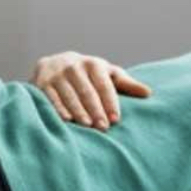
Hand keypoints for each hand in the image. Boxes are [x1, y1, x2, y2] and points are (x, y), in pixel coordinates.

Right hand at [32, 52, 151, 130]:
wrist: (53, 63)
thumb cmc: (87, 74)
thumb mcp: (106, 74)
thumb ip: (126, 84)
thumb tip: (148, 94)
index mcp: (93, 64)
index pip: (103, 85)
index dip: (110, 102)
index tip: (115, 119)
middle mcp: (73, 66)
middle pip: (87, 91)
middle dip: (95, 110)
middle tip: (103, 127)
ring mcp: (56, 74)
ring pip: (69, 95)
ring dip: (79, 111)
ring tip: (87, 126)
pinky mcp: (41, 82)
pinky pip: (51, 98)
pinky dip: (59, 109)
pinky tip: (67, 120)